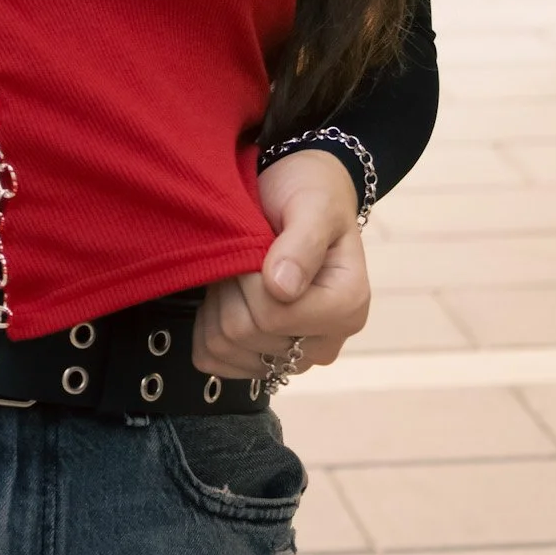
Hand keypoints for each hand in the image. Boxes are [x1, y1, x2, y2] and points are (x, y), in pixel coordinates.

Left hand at [192, 149, 369, 380]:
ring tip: (239, 270)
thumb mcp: (313, 204)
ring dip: (218, 302)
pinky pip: (214, 359)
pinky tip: (226, 295)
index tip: (256, 243)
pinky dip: (207, 324)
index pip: (274, 316)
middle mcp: (326, 342)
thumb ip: (302, 242)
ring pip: (226, 348)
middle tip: (245, 253)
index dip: (250, 278)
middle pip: (247, 333)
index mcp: (349, 308)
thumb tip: (283, 289)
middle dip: (233, 286)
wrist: (297, 195)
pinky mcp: (263, 361)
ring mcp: (294, 358)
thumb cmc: (310, 193)